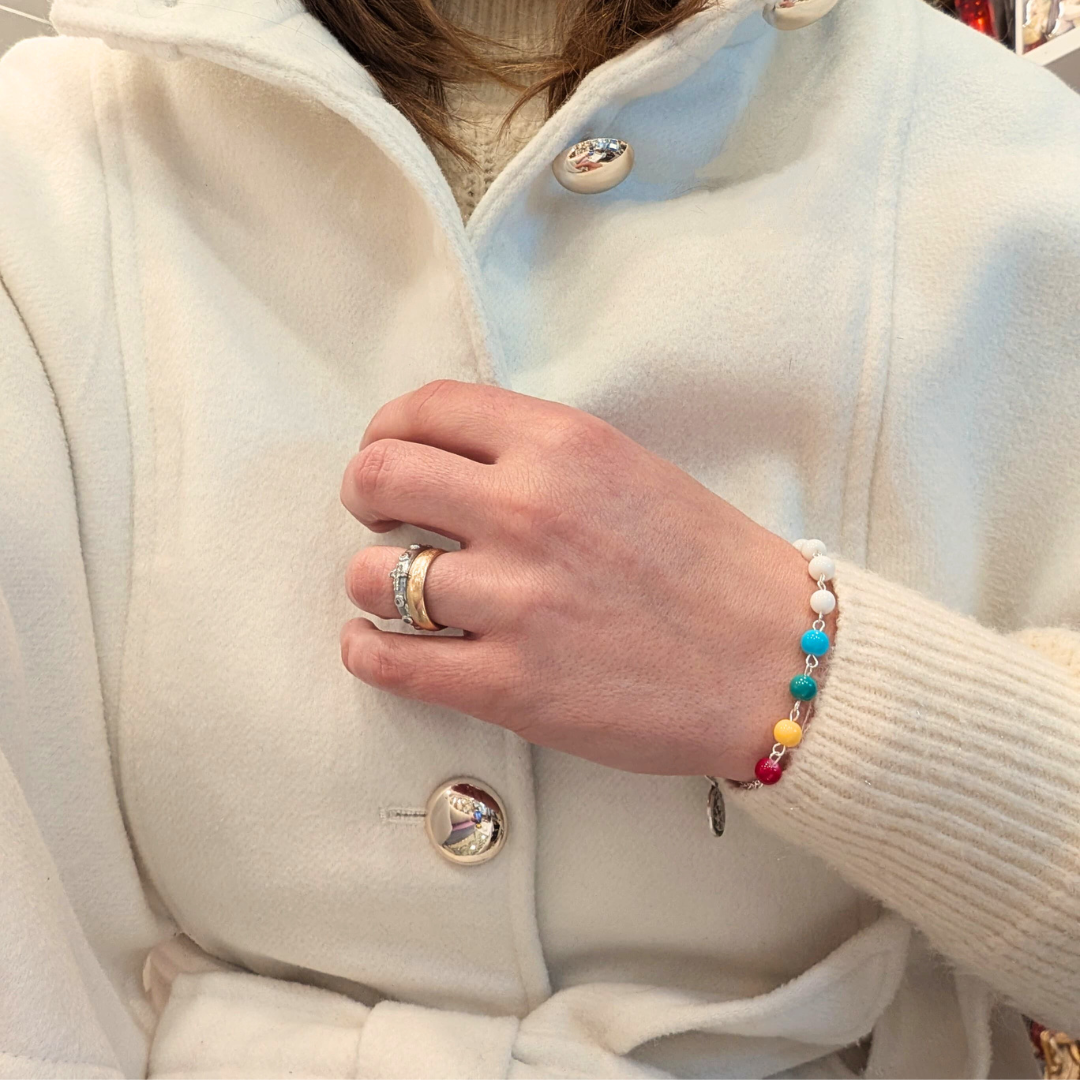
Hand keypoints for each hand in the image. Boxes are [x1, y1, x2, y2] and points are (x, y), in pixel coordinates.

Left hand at [339, 380, 835, 781]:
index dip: (387, 428)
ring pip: (370, 575)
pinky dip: (365, 652)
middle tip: (380, 516)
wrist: (774, 663)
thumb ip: (540, 456)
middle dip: (364, 494)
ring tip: (395, 593)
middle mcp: (528, 511)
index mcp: (562, 445)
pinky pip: (389, 663)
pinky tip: (375, 646)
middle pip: (379, 476)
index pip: (426, 408)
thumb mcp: (629, 470)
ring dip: (369, 581)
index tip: (387, 451)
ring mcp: (515, 601)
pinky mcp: (510, 685)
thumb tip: (450, 461)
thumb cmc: (711, 566)